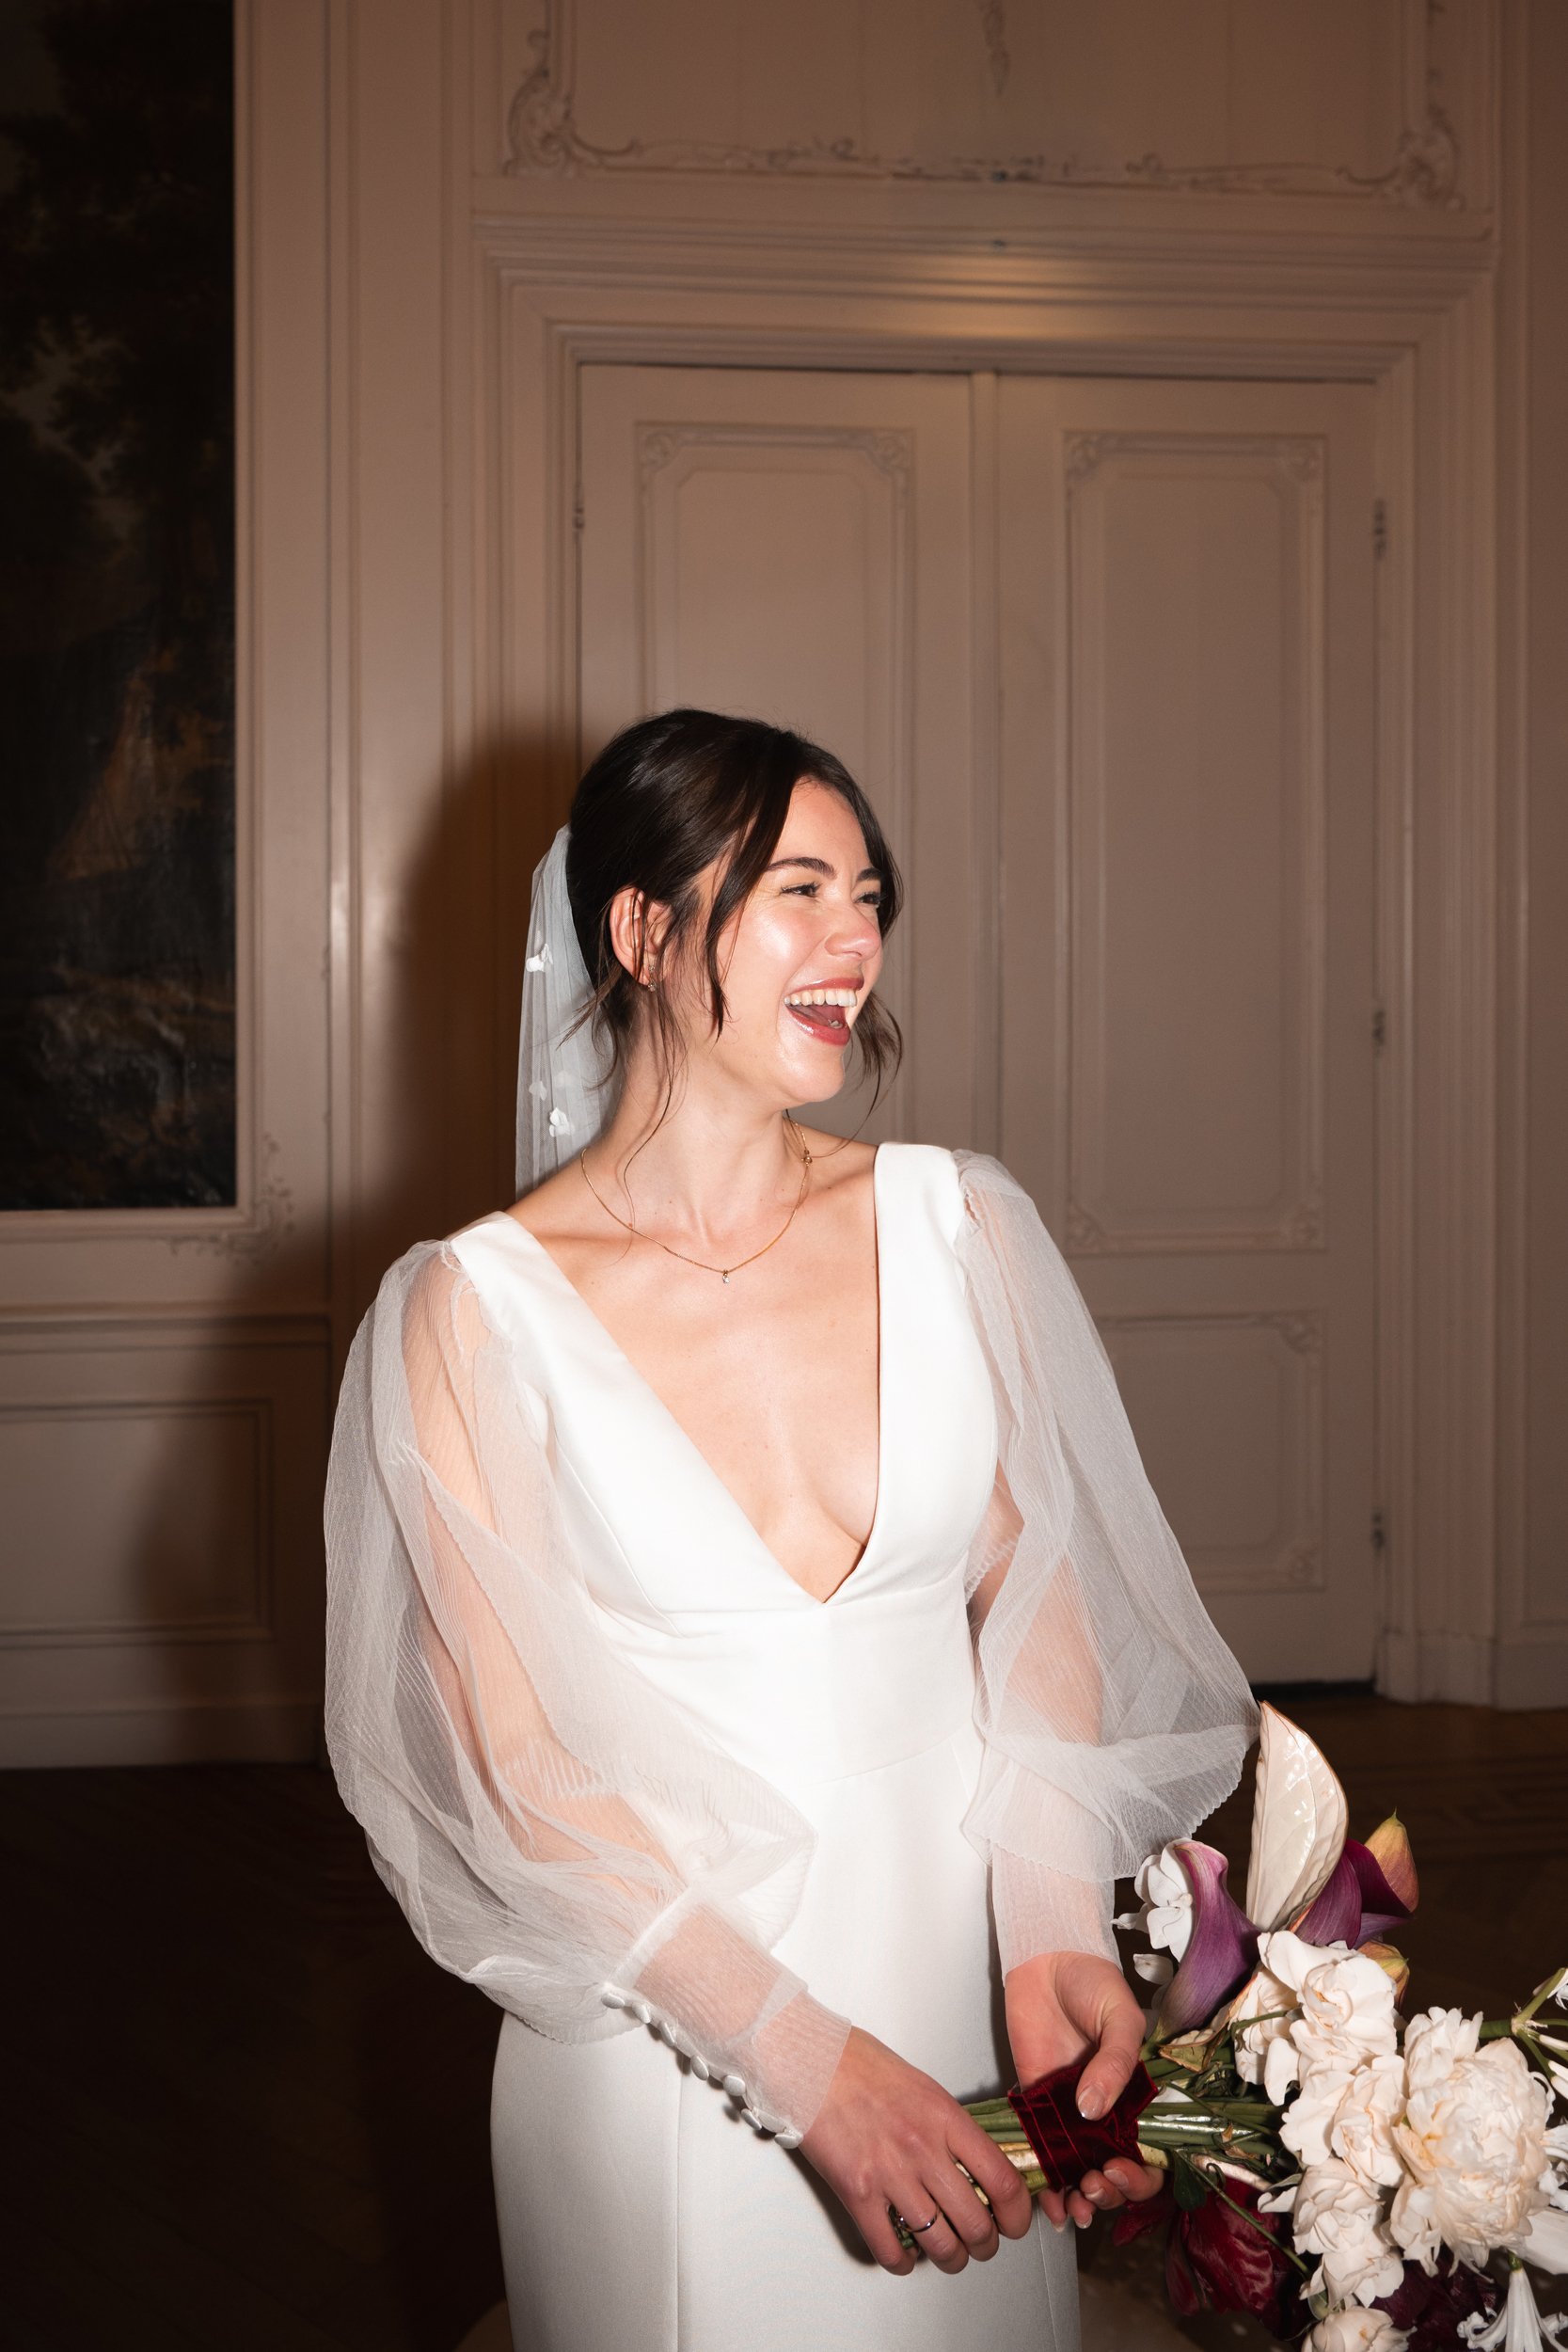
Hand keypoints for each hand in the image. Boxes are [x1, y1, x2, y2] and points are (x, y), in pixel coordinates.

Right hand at [799, 2025, 1035, 2276]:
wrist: (809, 2061)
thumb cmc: (859, 2064)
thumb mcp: (923, 2086)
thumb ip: (952, 2126)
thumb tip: (975, 2161)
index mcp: (945, 2118)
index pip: (1002, 2180)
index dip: (1018, 2214)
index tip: (1015, 2222)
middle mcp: (922, 2149)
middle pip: (976, 2223)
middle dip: (985, 2245)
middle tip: (982, 2242)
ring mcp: (889, 2174)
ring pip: (939, 2244)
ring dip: (951, 2258)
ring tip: (949, 2253)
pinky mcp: (856, 2194)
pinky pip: (889, 2250)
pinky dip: (903, 2263)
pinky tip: (906, 2254)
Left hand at [1003, 1950, 1164, 2233]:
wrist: (1047, 1958)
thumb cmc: (1093, 1982)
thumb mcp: (1120, 2017)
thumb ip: (1115, 2063)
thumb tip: (1094, 2109)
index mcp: (1136, 2096)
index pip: (1148, 2152)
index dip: (1139, 2174)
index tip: (1120, 2170)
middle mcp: (1106, 2111)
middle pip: (1114, 2172)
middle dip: (1109, 2193)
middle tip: (1095, 2185)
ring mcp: (1071, 2112)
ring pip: (1080, 2172)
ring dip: (1080, 2199)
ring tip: (1074, 2206)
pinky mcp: (1038, 2104)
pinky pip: (1045, 2152)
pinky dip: (1048, 2182)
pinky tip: (1048, 2200)